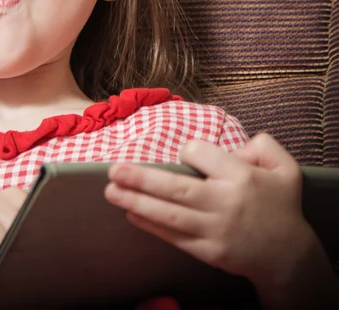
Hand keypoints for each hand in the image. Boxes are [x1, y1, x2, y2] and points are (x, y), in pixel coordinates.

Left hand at [104, 133, 314, 287]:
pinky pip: (174, 236)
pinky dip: (150, 226)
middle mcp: (226, 203)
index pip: (202, 155)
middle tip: (113, 170)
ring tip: (111, 191)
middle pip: (178, 189)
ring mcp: (215, 230)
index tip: (184, 152)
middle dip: (142, 179)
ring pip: (170, 215)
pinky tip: (130, 213)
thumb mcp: (284, 167)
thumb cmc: (279, 204)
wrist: (288, 255)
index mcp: (242, 177)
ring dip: (137, 202)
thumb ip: (263, 145)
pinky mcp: (208, 251)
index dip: (190, 150)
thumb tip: (235, 144)